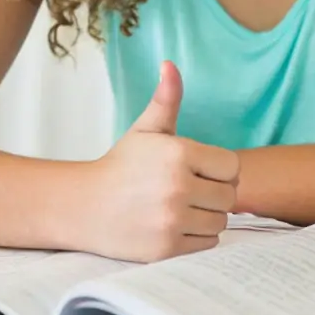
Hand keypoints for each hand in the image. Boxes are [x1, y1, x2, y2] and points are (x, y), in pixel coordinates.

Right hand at [80, 62, 238, 261]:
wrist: (82, 206)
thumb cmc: (121, 165)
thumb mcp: (145, 130)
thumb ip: (166, 100)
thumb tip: (170, 65)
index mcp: (179, 153)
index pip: (232, 167)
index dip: (219, 170)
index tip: (199, 171)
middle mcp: (177, 186)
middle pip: (229, 197)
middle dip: (214, 194)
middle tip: (189, 191)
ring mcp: (171, 220)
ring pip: (220, 222)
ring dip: (206, 217)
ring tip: (180, 208)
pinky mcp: (166, 249)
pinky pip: (206, 244)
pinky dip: (196, 238)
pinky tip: (173, 226)